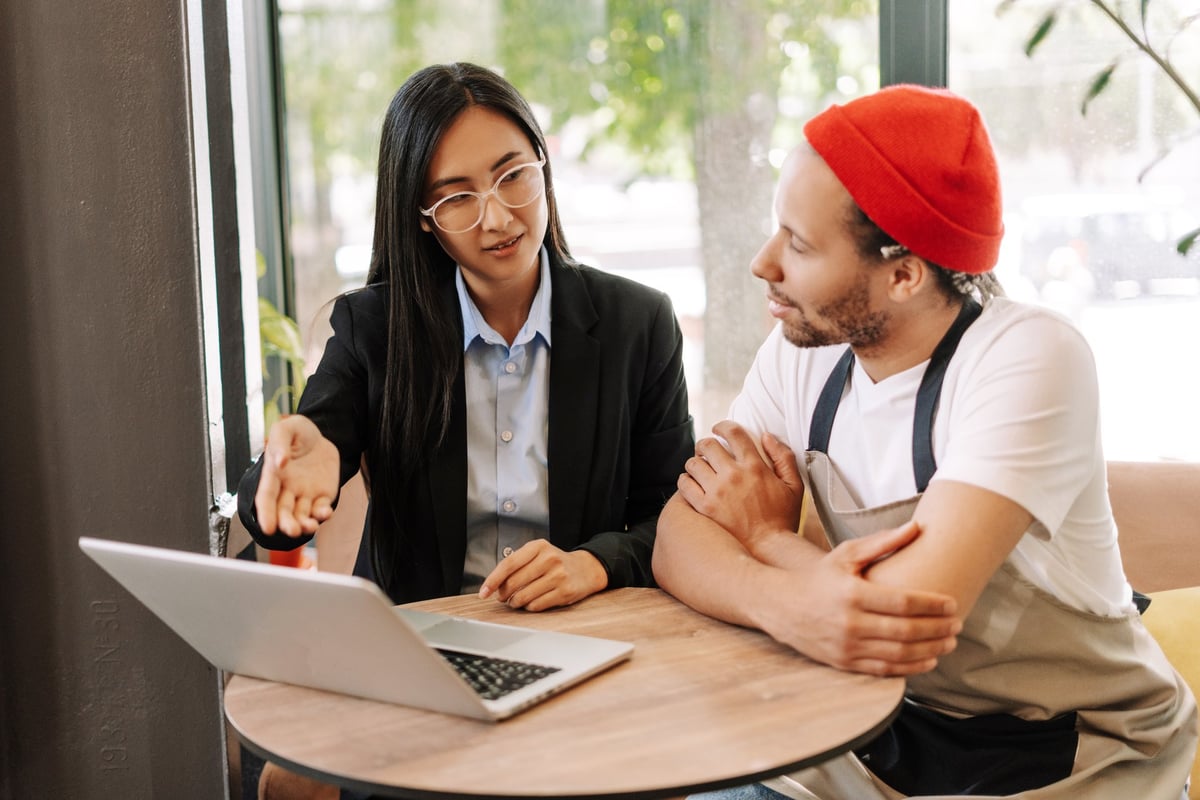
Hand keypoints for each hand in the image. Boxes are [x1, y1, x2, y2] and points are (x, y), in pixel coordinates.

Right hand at [254, 415, 338, 536]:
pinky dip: (322, 514)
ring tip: (309, 527)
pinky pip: (321, 508)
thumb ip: (279, 442)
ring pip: (301, 515)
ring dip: (304, 524)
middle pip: (283, 512)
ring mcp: (304, 494)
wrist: (320, 435)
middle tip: (293, 530)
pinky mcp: (322, 495)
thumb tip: (280, 462)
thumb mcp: (285, 429)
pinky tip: (325, 513)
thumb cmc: (297, 432)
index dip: (266, 513)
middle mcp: (286, 489)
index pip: (266, 497)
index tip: (268, 527)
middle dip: (286, 524)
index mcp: (273, 475)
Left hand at [479, 540, 607, 611]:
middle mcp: (549, 559)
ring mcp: (558, 576)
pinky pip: (536, 605)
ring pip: (524, 596)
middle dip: (503, 594)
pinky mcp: (565, 592)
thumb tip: (494, 585)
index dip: (493, 580)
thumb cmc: (555, 563)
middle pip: (514, 583)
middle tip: (503, 597)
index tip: (484, 592)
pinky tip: (531, 602)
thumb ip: (516, 564)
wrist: (585, 569)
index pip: (508, 564)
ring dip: (515, 602)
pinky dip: (529, 607)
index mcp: (538, 547)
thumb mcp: (537, 554)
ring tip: (516, 600)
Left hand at [677, 420, 803, 553]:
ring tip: (700, 468)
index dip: (723, 426)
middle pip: (707, 445)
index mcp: (755, 467)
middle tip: (706, 450)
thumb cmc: (782, 519)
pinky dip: (685, 480)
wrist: (768, 548)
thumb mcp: (794, 486)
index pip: (733, 433)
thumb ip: (783, 457)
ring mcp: (717, 491)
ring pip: (693, 463)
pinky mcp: (704, 507)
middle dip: (705, 444)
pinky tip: (692, 484)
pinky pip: (684, 485)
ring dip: (695, 462)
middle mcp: (733, 475)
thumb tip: (767, 436)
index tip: (719, 429)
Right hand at [763, 521, 960, 675]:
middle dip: (938, 629)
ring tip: (949, 642)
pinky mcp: (844, 662)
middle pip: (906, 631)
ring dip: (930, 650)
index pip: (904, 603)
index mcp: (852, 593)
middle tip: (958, 624)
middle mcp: (850, 623)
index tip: (952, 603)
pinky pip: (884, 669)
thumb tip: (917, 527)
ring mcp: (847, 646)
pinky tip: (928, 660)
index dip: (933, 605)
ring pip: (899, 654)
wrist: (780, 606)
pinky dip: (910, 667)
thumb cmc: (818, 577)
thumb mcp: (845, 555)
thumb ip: (882, 543)